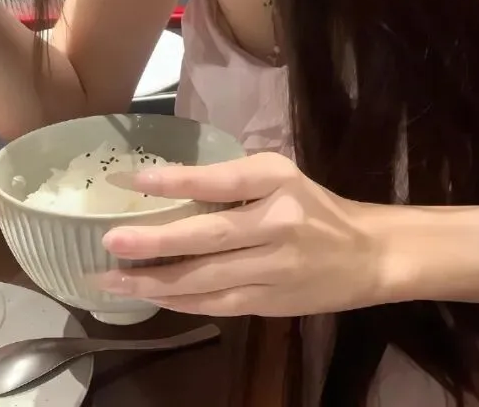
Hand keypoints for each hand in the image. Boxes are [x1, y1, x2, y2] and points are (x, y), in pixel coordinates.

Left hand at [97, 153, 383, 317]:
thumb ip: (233, 177)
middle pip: (208, 236)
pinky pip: (217, 304)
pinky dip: (180, 302)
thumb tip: (169, 182)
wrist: (368, 255)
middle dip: (155, 242)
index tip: (135, 181)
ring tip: (113, 279)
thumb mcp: (280, 173)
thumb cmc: (314, 204)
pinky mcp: (271, 302)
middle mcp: (277, 223)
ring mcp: (275, 268)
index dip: (178, 181)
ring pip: (206, 279)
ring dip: (156, 281)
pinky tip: (150, 296)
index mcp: (278, 180)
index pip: (222, 180)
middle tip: (110, 241)